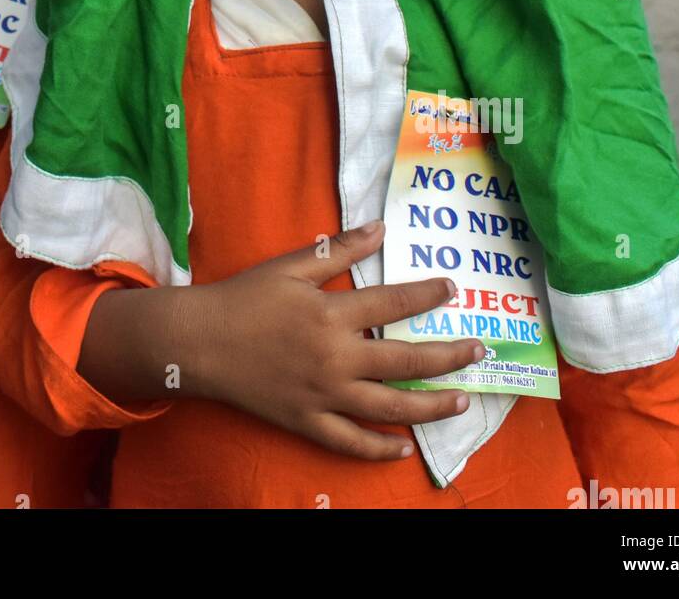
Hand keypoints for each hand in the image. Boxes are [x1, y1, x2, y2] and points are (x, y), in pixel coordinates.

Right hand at [79, 221, 483, 460]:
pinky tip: (405, 447)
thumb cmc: (244, 298)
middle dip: (448, 356)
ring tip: (460, 401)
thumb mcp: (291, 265)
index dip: (427, 295)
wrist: (199, 342)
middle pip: (404, 360)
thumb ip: (339, 250)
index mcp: (331, 314)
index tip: (453, 290)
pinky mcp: (306, 422)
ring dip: (429, 406)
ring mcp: (322, 396)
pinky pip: (350, 443)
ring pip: (389, 409)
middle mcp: (334, 358)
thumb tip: (379, 229)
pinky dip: (380, 450)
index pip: (393, 302)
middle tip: (478, 351)